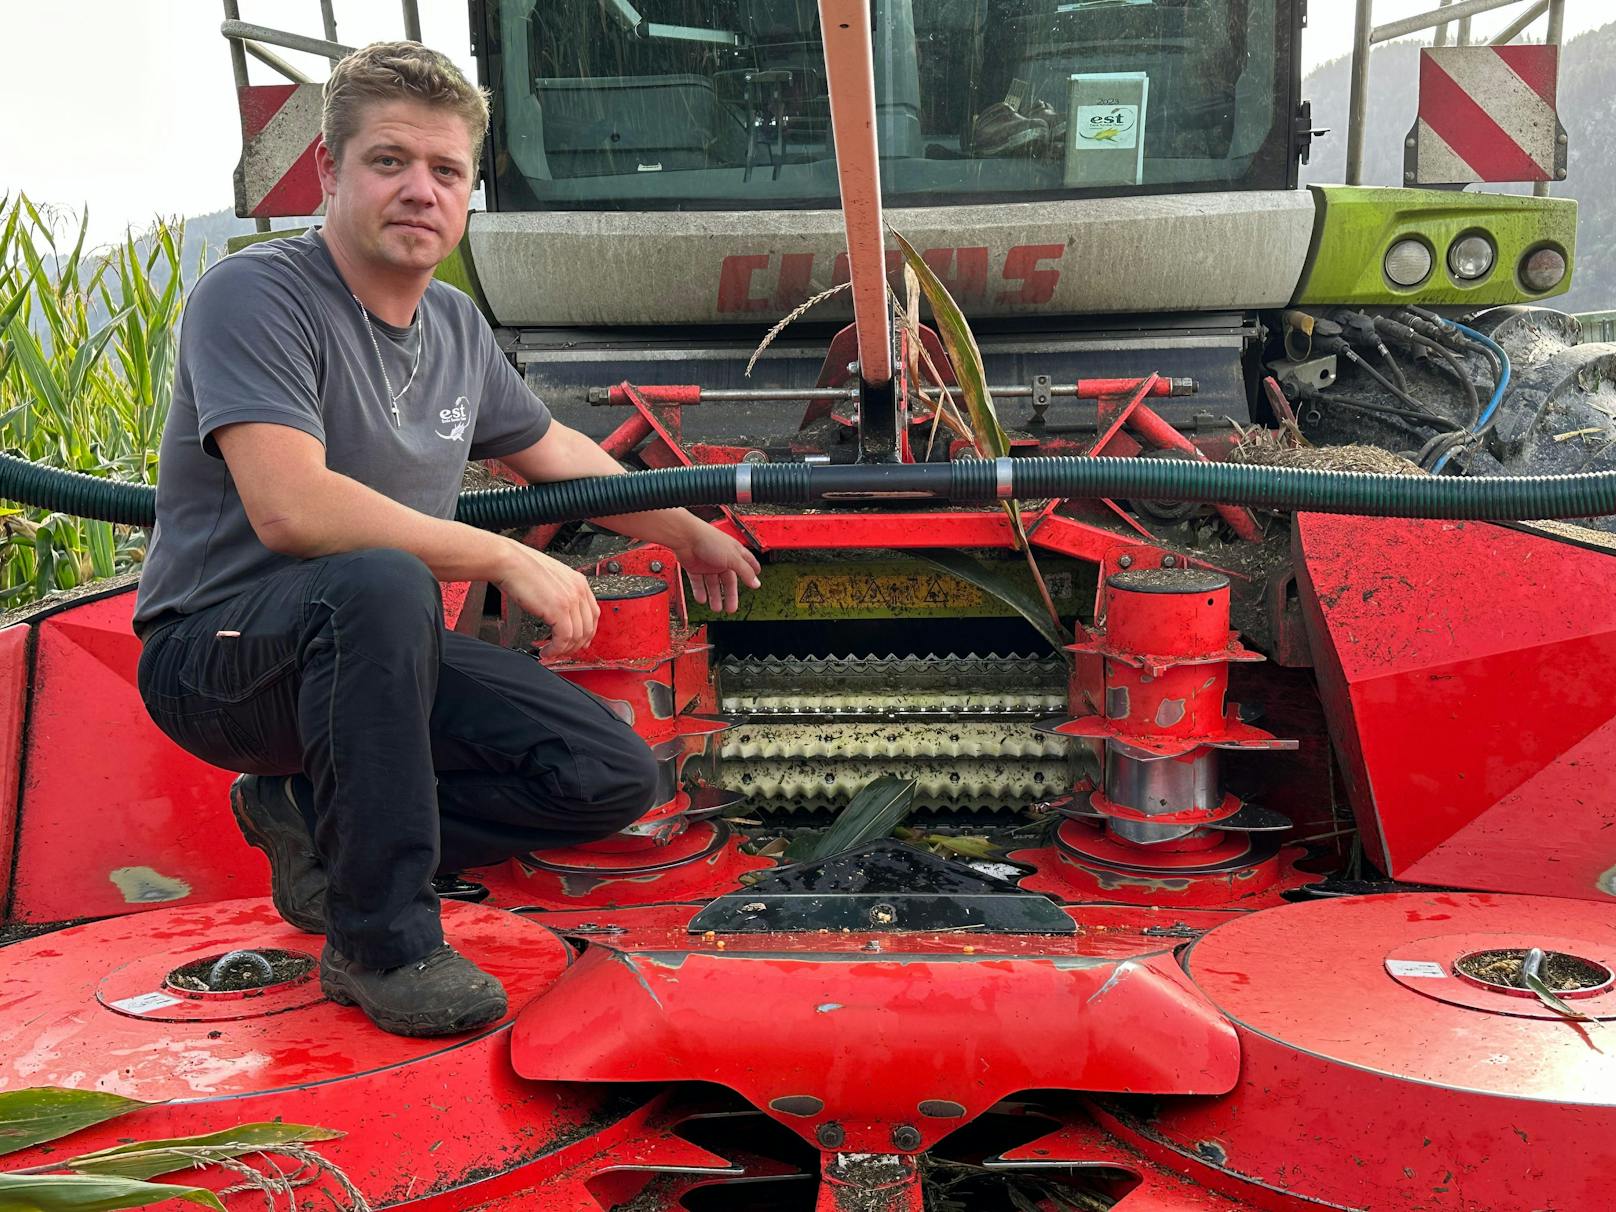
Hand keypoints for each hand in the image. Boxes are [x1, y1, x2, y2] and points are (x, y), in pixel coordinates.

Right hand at [493, 541, 599, 657]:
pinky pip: (563, 638)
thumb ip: (560, 594)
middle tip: (564, 651)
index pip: (593, 614)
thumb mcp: (551, 579)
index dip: (587, 632)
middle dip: (576, 645)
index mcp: (579, 582)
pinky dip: (556, 649)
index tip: (579, 641)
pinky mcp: (558, 610)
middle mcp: (578, 590)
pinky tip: (546, 651)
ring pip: (577, 636)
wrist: (508, 562)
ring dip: (564, 650)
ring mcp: (570, 600)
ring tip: (551, 652)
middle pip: (588, 628)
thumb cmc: (521, 568)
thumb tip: (559, 614)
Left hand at [674, 525, 761, 613]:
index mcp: (733, 553)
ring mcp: (707, 563)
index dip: (752, 572)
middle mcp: (721, 558)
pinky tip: (702, 599)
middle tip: (731, 608)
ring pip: (712, 584)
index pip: (746, 564)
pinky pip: (698, 582)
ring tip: (716, 608)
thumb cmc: (709, 539)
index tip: (755, 580)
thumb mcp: (733, 557)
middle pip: (728, 580)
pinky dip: (700, 591)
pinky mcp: (694, 567)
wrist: (686, 537)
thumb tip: (756, 583)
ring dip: (715, 596)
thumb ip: (745, 571)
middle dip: (730, 595)